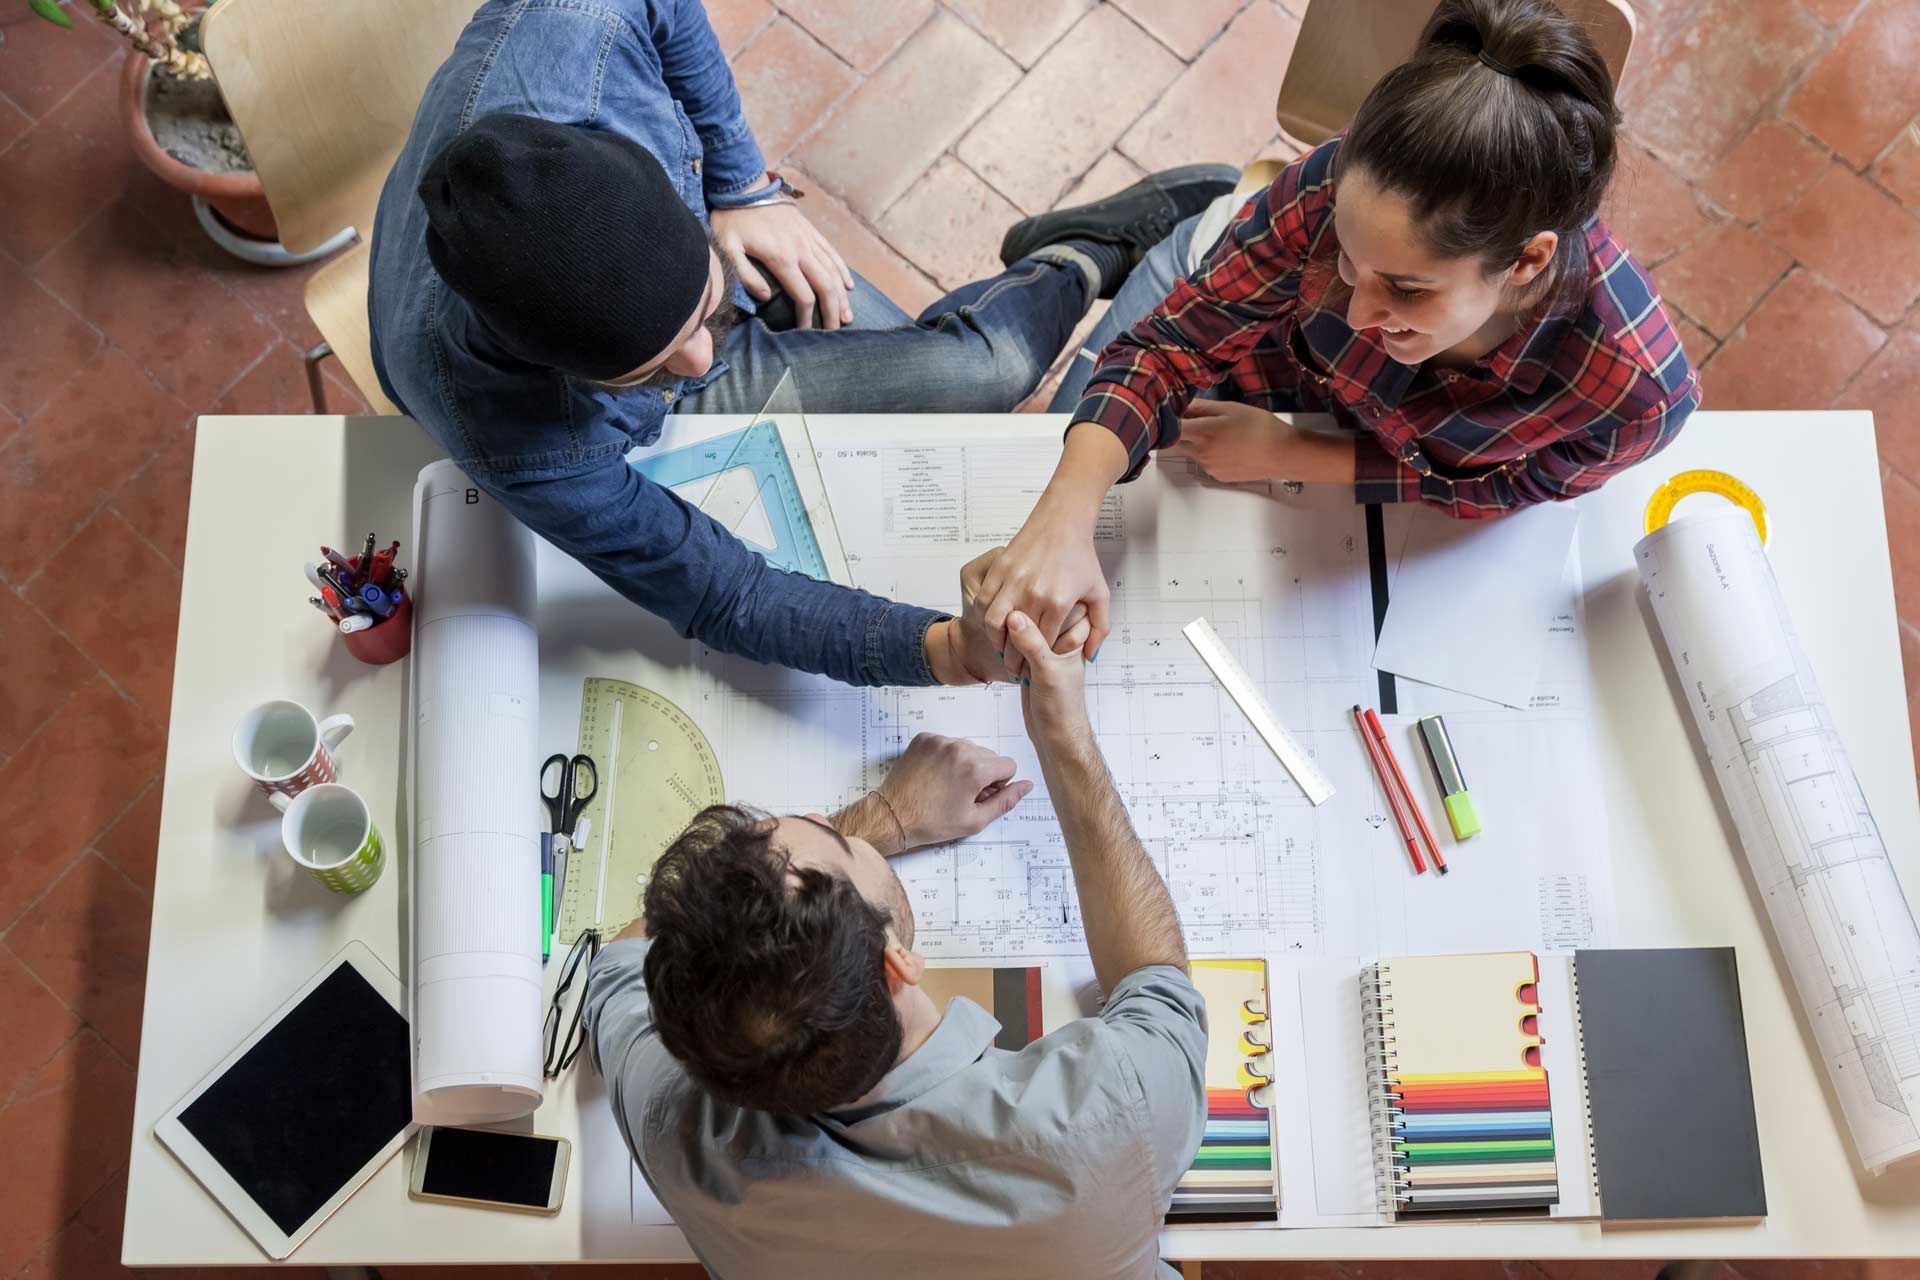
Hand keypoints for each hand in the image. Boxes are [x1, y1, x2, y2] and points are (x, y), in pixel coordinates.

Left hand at [709, 198, 853, 329]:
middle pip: (826, 286)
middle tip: (835, 332)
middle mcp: (801, 249)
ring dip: (842, 296)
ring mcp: (808, 239)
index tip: (806, 332)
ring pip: (833, 271)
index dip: (807, 317)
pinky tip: (848, 285)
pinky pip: (832, 253)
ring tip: (846, 316)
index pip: (803, 295)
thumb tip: (766, 298)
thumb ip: (746, 275)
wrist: (743, 184)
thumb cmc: (732, 219)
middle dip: (832, 311)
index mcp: (781, 258)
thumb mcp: (728, 248)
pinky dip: (842, 270)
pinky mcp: (810, 230)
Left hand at [875, 732, 1031, 848]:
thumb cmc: (932, 823)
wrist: (893, 816)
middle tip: (962, 794)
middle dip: (982, 773)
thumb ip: (1005, 801)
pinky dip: (945, 756)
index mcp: (975, 768)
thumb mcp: (975, 820)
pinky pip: (947, 742)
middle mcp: (959, 748)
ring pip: (969, 747)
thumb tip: (1026, 786)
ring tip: (946, 784)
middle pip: (989, 755)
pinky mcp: (924, 739)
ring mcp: (939, 741)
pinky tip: (935, 775)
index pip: (1008, 765)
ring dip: (964, 763)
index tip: (980, 795)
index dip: (998, 784)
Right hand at [975, 499, 1109, 676]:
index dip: (1035, 662)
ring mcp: (1013, 580)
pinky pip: (983, 602)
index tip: (1032, 671)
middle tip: (1014, 668)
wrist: (1063, 521)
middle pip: (1016, 639)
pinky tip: (994, 624)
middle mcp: (1034, 592)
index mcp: (1058, 602)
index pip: (1041, 645)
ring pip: (993, 624)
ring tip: (1002, 646)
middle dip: (1014, 660)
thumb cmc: (1081, 555)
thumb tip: (1090, 655)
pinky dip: (985, 618)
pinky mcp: (999, 569)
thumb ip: (1099, 628)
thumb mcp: (1099, 593)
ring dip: (996, 640)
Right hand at [1004, 610, 1093, 749]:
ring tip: (1014, 653)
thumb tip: (1013, 617)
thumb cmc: (1062, 704)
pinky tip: (1004, 653)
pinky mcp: (1028, 654)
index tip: (1031, 623)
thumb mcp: (1048, 672)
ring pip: (1024, 622)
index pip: (1061, 602)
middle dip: (1023, 622)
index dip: (1043, 607)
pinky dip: (1006, 642)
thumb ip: (1032, 644)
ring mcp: (1044, 644)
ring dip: (1011, 635)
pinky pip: (1014, 637)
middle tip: (1019, 641)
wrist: (1054, 732)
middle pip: (1039, 609)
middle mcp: (1061, 635)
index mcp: (1075, 634)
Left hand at [1165, 401, 1359, 484]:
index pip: (1169, 429)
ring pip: (1191, 452)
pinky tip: (1228, 447)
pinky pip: (1204, 463)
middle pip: (1177, 442)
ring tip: (1220, 433)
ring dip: (1196, 442)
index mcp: (1203, 433)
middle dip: (1181, 430)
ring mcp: (1208, 467)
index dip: (1167, 420)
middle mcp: (1201, 453)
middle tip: (1195, 419)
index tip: (1169, 412)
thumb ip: (1202, 407)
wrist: (1282, 454)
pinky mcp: (1217, 477)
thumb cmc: (1260, 427)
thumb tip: (1181, 405)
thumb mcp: (1230, 408)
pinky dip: (1209, 454)